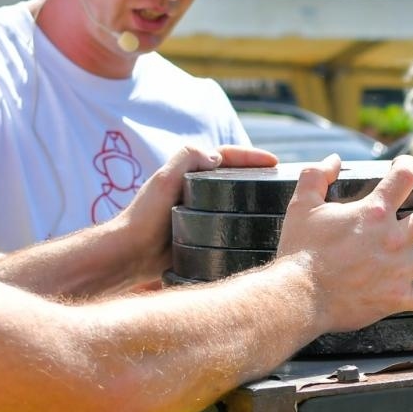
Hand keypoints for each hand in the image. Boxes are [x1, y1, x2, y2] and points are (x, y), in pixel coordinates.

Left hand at [115, 144, 279, 282]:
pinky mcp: (200, 233)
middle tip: (283, 182)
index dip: (251, 156)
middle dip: (258, 175)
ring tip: (277, 205)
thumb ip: (186, 159)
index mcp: (189, 172)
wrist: (130, 255)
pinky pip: (228, 225)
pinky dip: (245, 224)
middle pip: (233, 177)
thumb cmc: (143, 218)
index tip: (275, 162)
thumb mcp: (163, 181)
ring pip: (233, 201)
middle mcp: (195, 189)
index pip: (226, 156)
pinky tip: (258, 233)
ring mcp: (199, 212)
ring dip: (253, 199)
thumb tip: (216, 156)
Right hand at [276, 154, 412, 332]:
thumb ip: (316, 176)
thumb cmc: (301, 252)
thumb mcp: (302, 206)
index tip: (408, 167)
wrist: (300, 295)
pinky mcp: (397, 298)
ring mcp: (400, 270)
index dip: (409, 165)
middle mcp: (395, 238)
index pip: (404, 177)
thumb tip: (332, 160)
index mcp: (374, 212)